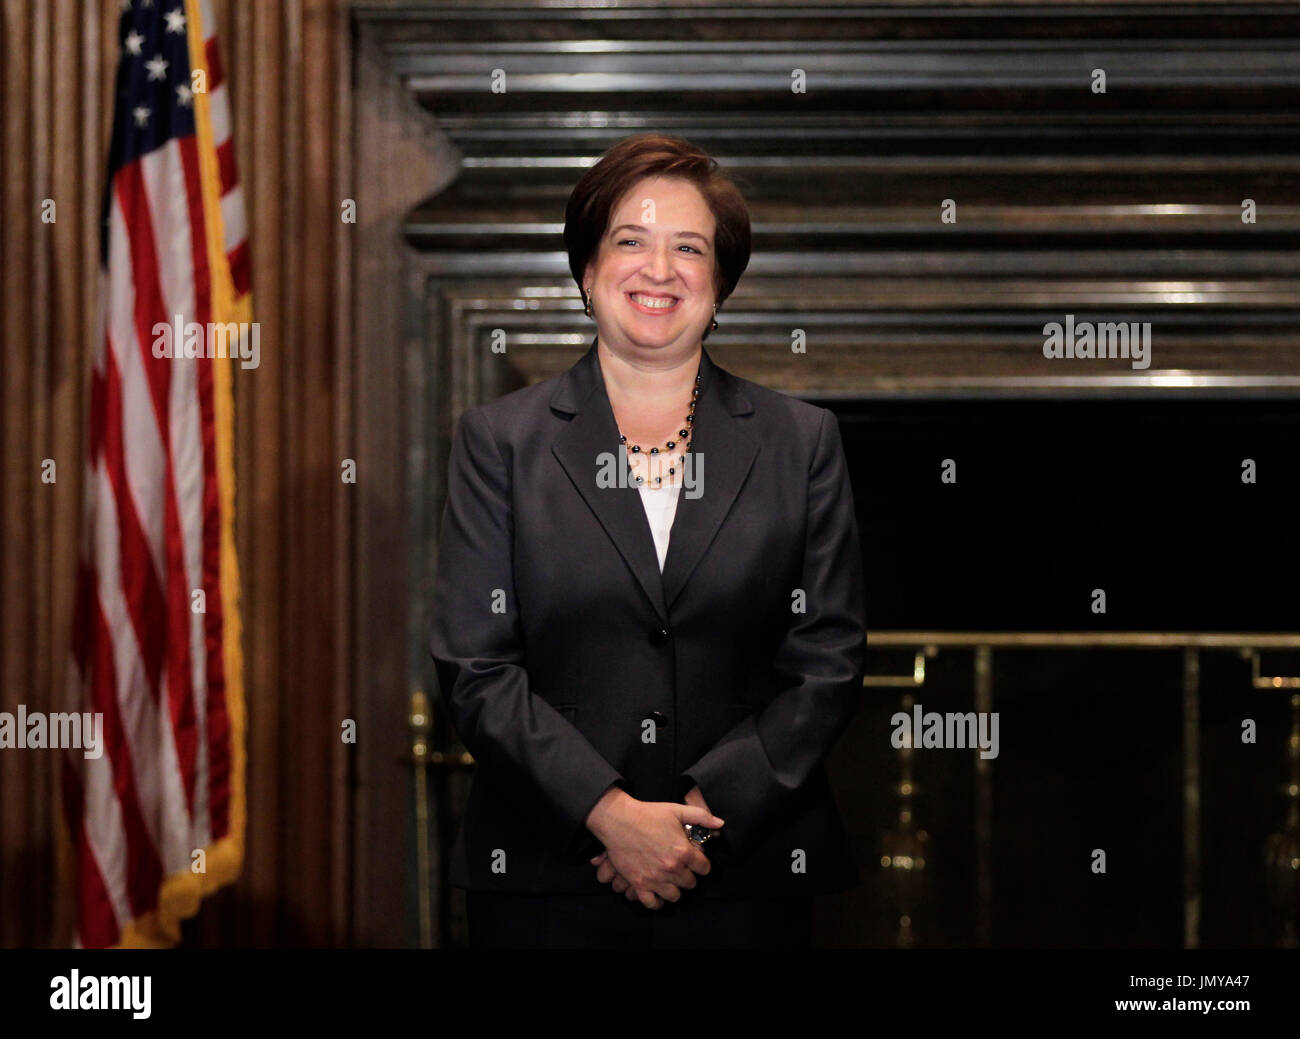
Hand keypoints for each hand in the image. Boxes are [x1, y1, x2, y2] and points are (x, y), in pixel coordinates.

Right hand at [589, 786, 717, 907]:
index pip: (704, 868)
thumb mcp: (677, 810)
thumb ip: (701, 816)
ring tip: (671, 880)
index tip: (696, 861)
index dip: (702, 864)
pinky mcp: (639, 884)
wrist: (618, 820)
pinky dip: (657, 901)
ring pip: (675, 896)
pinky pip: (652, 903)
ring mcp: (655, 879)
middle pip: (690, 883)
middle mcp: (672, 869)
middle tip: (682, 868)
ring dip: (675, 889)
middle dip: (688, 875)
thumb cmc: (648, 813)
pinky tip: (658, 894)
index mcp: (683, 851)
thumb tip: (720, 824)